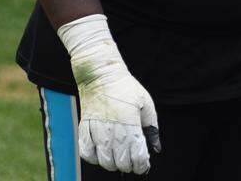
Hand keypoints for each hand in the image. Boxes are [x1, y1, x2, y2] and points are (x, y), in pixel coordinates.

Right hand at [59, 15, 160, 174]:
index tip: (144, 164)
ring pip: (104, 162)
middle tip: (132, 159)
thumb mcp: (146, 104)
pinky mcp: (84, 129)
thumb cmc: (126, 88)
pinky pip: (87, 154)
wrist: (101, 75)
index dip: (142, 165)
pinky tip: (102, 152)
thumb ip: (152, 128)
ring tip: (118, 156)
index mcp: (130, 124)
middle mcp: (112, 131)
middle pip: (121, 163)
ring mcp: (96, 131)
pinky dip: (95, 158)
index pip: (137, 156)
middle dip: (129, 165)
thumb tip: (156, 148)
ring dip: (113, 163)